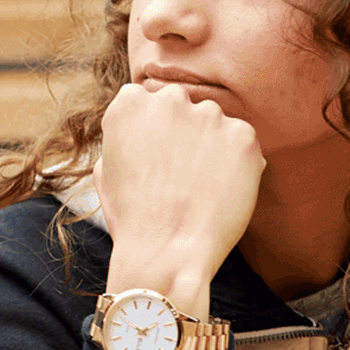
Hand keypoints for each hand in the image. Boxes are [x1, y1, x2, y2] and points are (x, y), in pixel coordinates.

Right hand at [93, 81, 264, 317]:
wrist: (168, 250)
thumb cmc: (132, 217)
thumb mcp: (106, 169)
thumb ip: (124, 137)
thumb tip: (141, 130)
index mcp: (130, 104)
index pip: (146, 100)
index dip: (151, 129)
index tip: (156, 154)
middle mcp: (169, 99)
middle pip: (182, 105)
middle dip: (182, 130)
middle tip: (181, 170)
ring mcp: (209, 115)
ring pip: (214, 123)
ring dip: (210, 145)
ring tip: (201, 185)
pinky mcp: (243, 135)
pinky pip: (243, 142)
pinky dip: (237, 162)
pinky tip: (220, 190)